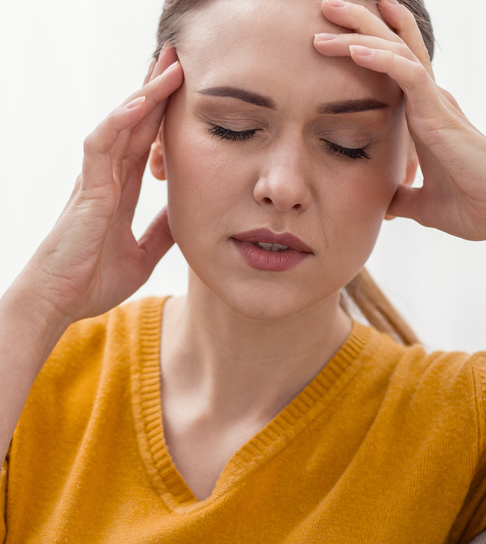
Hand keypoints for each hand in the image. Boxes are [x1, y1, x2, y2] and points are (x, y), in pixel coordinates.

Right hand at [18, 47, 183, 326]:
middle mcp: (107, 178)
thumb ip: (161, 232)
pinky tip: (141, 103)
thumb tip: (184, 215)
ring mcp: (95, 181)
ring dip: (145, 95)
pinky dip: (120, 123)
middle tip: (179, 60)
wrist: (61, 302)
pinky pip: (101, 147)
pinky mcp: (87, 191)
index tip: (186, 95)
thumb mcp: (143, 254)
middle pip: (134, 124)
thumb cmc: (92, 279)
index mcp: (120, 191)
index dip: (163, 117)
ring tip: (169, 67)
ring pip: (120, 126)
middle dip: (156, 92)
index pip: (144, 143)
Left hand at [314, 0, 485, 242]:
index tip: (334, 36)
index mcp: (425, 116)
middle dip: (358, 24)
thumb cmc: (472, 207)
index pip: (394, 69)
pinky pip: (408, 74)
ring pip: (396, 51)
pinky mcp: (441, 113)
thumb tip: (384, 206)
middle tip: (325, 7)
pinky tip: (355, 49)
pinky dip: (381, 59)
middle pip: (392, 47)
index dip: (368, 46)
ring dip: (360, 32)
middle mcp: (431, 100)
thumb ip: (402, 197)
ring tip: (327, 13)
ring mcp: (436, 103)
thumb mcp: (422, 203)